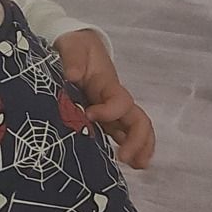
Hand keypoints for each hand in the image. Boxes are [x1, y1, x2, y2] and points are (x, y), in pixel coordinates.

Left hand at [52, 30, 154, 168]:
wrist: (75, 45)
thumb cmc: (75, 46)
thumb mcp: (72, 46)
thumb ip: (73, 58)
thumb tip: (72, 75)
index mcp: (108, 84)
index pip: (121, 101)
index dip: (110, 111)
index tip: (89, 115)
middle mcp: (114, 100)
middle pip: (137, 120)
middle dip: (137, 140)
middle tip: (124, 158)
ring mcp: (111, 110)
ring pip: (134, 129)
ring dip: (139, 147)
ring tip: (137, 166)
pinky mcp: (103, 117)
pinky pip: (121, 133)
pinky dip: (128, 147)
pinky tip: (128, 162)